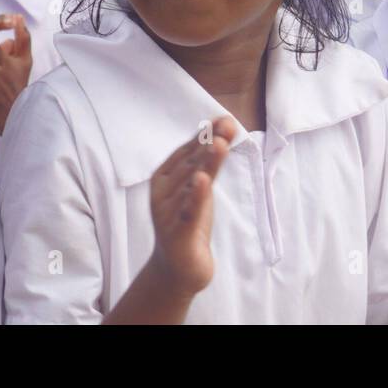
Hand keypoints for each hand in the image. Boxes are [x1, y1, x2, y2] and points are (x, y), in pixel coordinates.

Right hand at [146, 117, 236, 296]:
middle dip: (207, 144)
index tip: (224, 119)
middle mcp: (162, 192)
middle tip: (224, 127)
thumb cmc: (187, 220)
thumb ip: (209, 160)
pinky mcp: (177, 234)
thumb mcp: (199, 188)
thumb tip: (225, 126)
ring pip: (189, 184)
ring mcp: (167, 213)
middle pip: (189, 164)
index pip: (186, 151)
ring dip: (205, 163)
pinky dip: (195, 196)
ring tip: (218, 145)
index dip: (204, 135)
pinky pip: (188, 212)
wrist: (178, 268)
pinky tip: (202, 181)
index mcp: (164, 177)